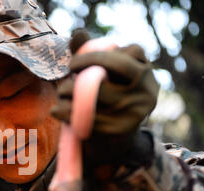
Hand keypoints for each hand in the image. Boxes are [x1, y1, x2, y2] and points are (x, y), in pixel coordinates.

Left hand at [51, 30, 158, 176]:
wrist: (111, 144)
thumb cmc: (102, 101)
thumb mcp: (100, 76)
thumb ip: (91, 54)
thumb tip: (78, 33)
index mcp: (145, 73)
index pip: (132, 51)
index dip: (100, 52)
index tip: (76, 60)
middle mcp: (146, 90)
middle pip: (116, 66)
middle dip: (87, 62)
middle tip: (69, 68)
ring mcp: (135, 111)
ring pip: (97, 91)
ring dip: (70, 89)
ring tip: (60, 92)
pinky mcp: (120, 129)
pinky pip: (89, 116)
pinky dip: (67, 112)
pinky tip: (56, 110)